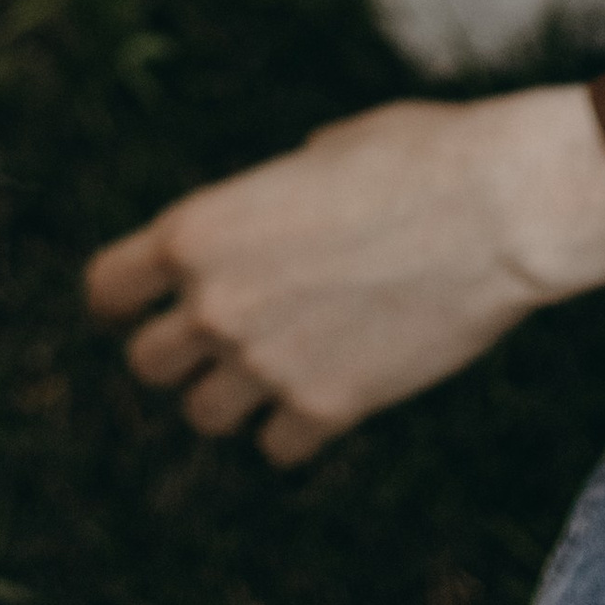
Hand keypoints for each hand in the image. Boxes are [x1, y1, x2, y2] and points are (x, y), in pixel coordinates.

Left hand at [84, 87, 604, 467]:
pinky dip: (294, 429)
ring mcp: (268, 365)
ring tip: (275, 365)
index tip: (138, 303)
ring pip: (204, 416)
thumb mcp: (312, 156)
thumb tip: (269, 228)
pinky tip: (327, 392)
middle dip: (178, 350)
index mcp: (196, 230)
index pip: (108, 288)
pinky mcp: (328, 410)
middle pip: (148, 363)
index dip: (121, 297)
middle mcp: (215, 305)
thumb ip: (264, 205)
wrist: (497, 210)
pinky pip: (277, 448)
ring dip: (230, 397)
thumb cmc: (413, 156)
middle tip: (221, 335)